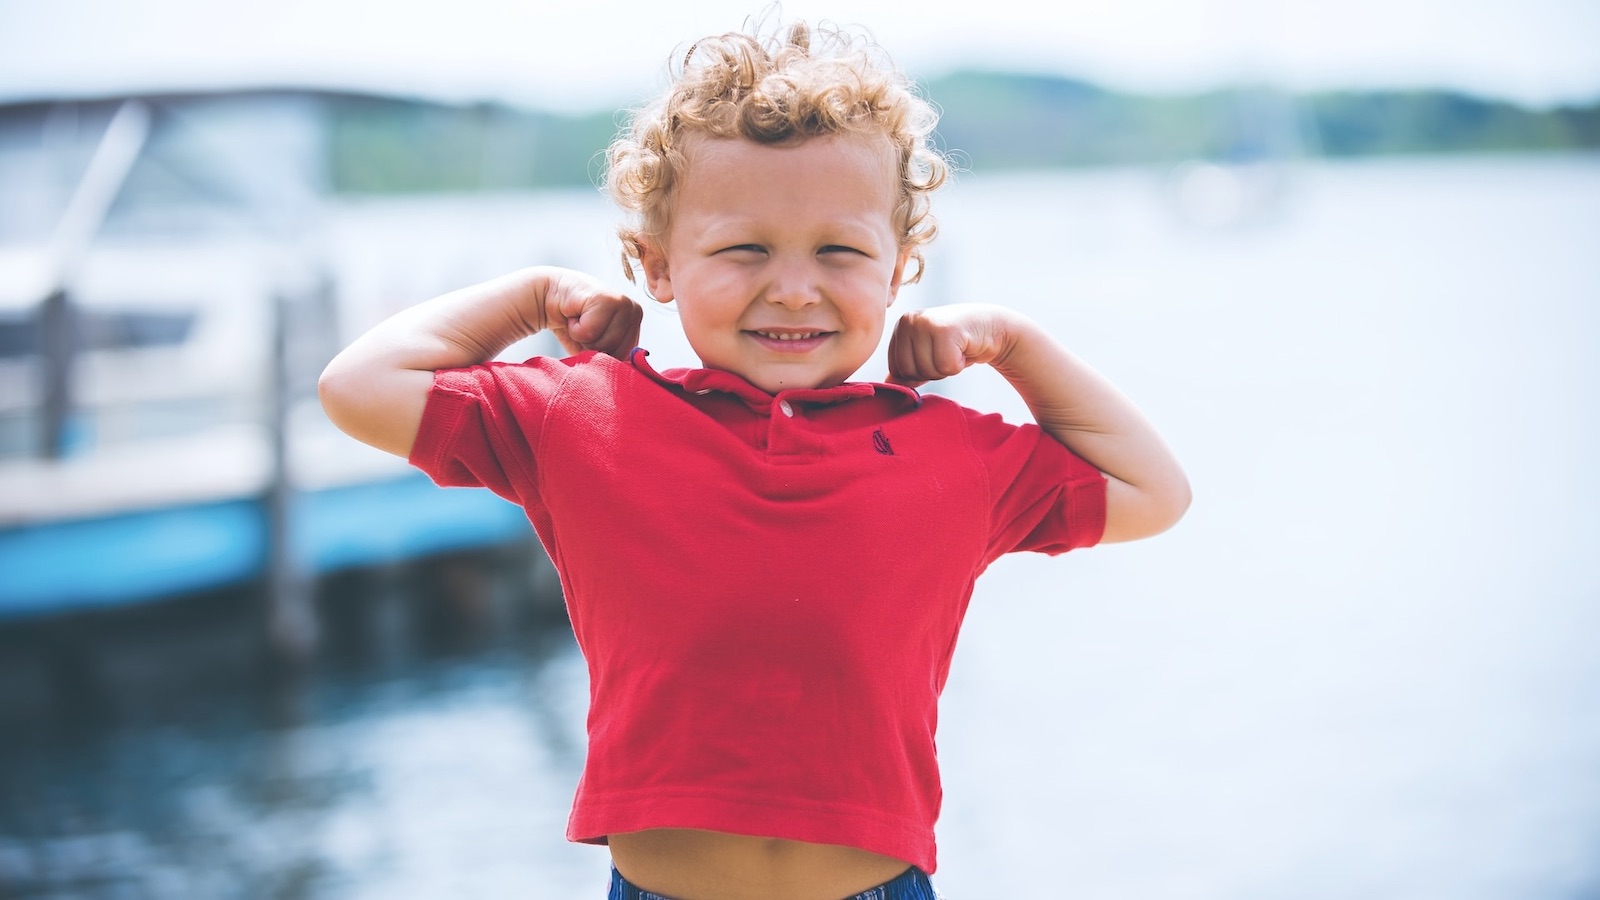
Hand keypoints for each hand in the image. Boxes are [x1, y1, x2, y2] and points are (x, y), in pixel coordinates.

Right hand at [542, 268, 643, 358]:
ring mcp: (623, 303)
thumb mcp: (595, 347)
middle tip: (583, 326)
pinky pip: (591, 332)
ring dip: (583, 337)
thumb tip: (618, 377)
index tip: (592, 335)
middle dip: (593, 346)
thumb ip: (610, 359)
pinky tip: (574, 314)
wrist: (547, 296)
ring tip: (578, 319)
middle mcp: (635, 311)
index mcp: (636, 323)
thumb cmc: (573, 325)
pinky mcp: (607, 299)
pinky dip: (576, 328)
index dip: (602, 354)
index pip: (626, 358)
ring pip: (605, 344)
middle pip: (617, 353)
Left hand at [886, 303, 1018, 387]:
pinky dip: (959, 365)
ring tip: (956, 350)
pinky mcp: (944, 330)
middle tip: (948, 352)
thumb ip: (905, 369)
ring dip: (946, 368)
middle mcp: (909, 321)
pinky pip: (945, 367)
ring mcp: (925, 323)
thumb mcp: (926, 355)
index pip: (896, 370)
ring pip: (928, 370)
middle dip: (932, 371)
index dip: (919, 372)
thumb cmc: (956, 344)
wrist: (991, 328)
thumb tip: (885, 386)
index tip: (935, 355)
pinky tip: (964, 349)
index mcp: (900, 327)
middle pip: (910, 372)